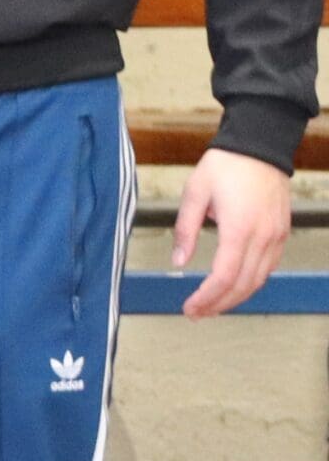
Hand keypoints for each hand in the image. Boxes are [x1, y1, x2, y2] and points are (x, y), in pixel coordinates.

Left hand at [172, 146, 292, 316]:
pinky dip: (250, 282)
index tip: (190, 308)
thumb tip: (179, 261)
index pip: (224, 276)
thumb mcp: (194, 193)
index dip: (207, 298)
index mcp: (239, 228)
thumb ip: (186, 229)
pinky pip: (268, 267)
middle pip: (243, 285)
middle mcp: (262, 237)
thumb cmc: (225, 166)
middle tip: (197, 313)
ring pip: (258, 280)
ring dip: (235, 297)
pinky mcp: (281, 233)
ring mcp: (276, 236)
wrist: (260, 147)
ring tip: (212, 306)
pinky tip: (233, 286)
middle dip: (219, 304)